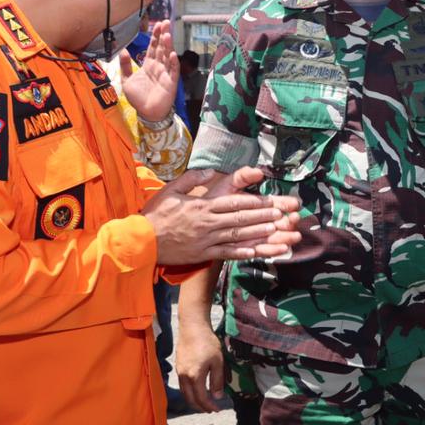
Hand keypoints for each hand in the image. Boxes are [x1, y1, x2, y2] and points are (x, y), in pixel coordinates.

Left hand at [121, 20, 178, 122]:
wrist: (146, 113)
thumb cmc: (139, 98)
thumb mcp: (127, 80)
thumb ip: (125, 65)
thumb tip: (121, 50)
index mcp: (149, 64)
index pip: (153, 47)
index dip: (155, 36)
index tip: (157, 24)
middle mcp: (159, 67)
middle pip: (162, 48)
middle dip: (164, 35)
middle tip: (165, 22)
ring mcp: (166, 74)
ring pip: (168, 57)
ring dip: (168, 46)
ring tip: (167, 35)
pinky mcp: (171, 82)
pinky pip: (173, 71)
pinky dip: (173, 62)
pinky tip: (172, 54)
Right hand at [142, 167, 301, 263]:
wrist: (139, 242)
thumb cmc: (155, 215)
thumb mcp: (170, 190)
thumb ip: (192, 179)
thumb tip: (211, 170)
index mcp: (202, 206)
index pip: (234, 203)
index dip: (256, 204)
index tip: (273, 202)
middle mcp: (207, 223)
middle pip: (242, 220)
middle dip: (266, 218)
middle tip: (286, 216)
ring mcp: (206, 240)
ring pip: (238, 237)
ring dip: (261, 235)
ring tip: (279, 233)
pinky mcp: (202, 254)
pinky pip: (226, 253)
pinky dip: (243, 253)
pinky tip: (258, 252)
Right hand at [177, 320, 224, 412]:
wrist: (192, 327)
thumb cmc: (208, 342)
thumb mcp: (218, 362)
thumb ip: (217, 380)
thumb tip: (217, 396)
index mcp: (195, 376)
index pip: (201, 398)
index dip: (209, 406)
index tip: (217, 409)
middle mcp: (184, 377)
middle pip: (190, 399)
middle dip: (200, 407)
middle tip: (210, 410)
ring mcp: (179, 372)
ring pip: (184, 393)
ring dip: (194, 401)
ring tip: (203, 403)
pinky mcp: (178, 367)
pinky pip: (182, 385)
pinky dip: (189, 392)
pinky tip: (196, 390)